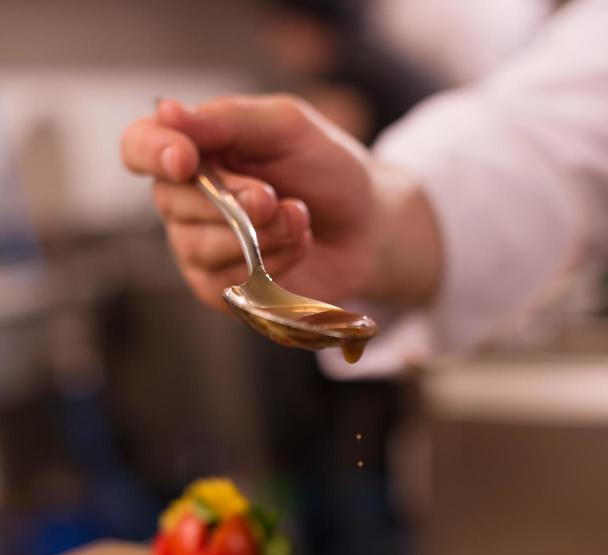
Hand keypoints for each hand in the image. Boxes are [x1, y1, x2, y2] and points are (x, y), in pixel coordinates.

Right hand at [121, 95, 439, 310]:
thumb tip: (167, 111)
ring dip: (260, 234)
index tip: (186, 160)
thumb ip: (229, 119)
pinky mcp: (221, 290)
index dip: (153, 153)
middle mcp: (185, 201)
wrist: (368, 228)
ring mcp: (198, 248)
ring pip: (201, 247)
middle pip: (172, 202)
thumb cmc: (326, 170)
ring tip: (299, 218)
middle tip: (276, 197)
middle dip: (231, 201)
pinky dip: (271, 264)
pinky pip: (226, 282)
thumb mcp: (286, 128)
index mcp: (194, 149)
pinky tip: (297, 246)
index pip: (139, 147)